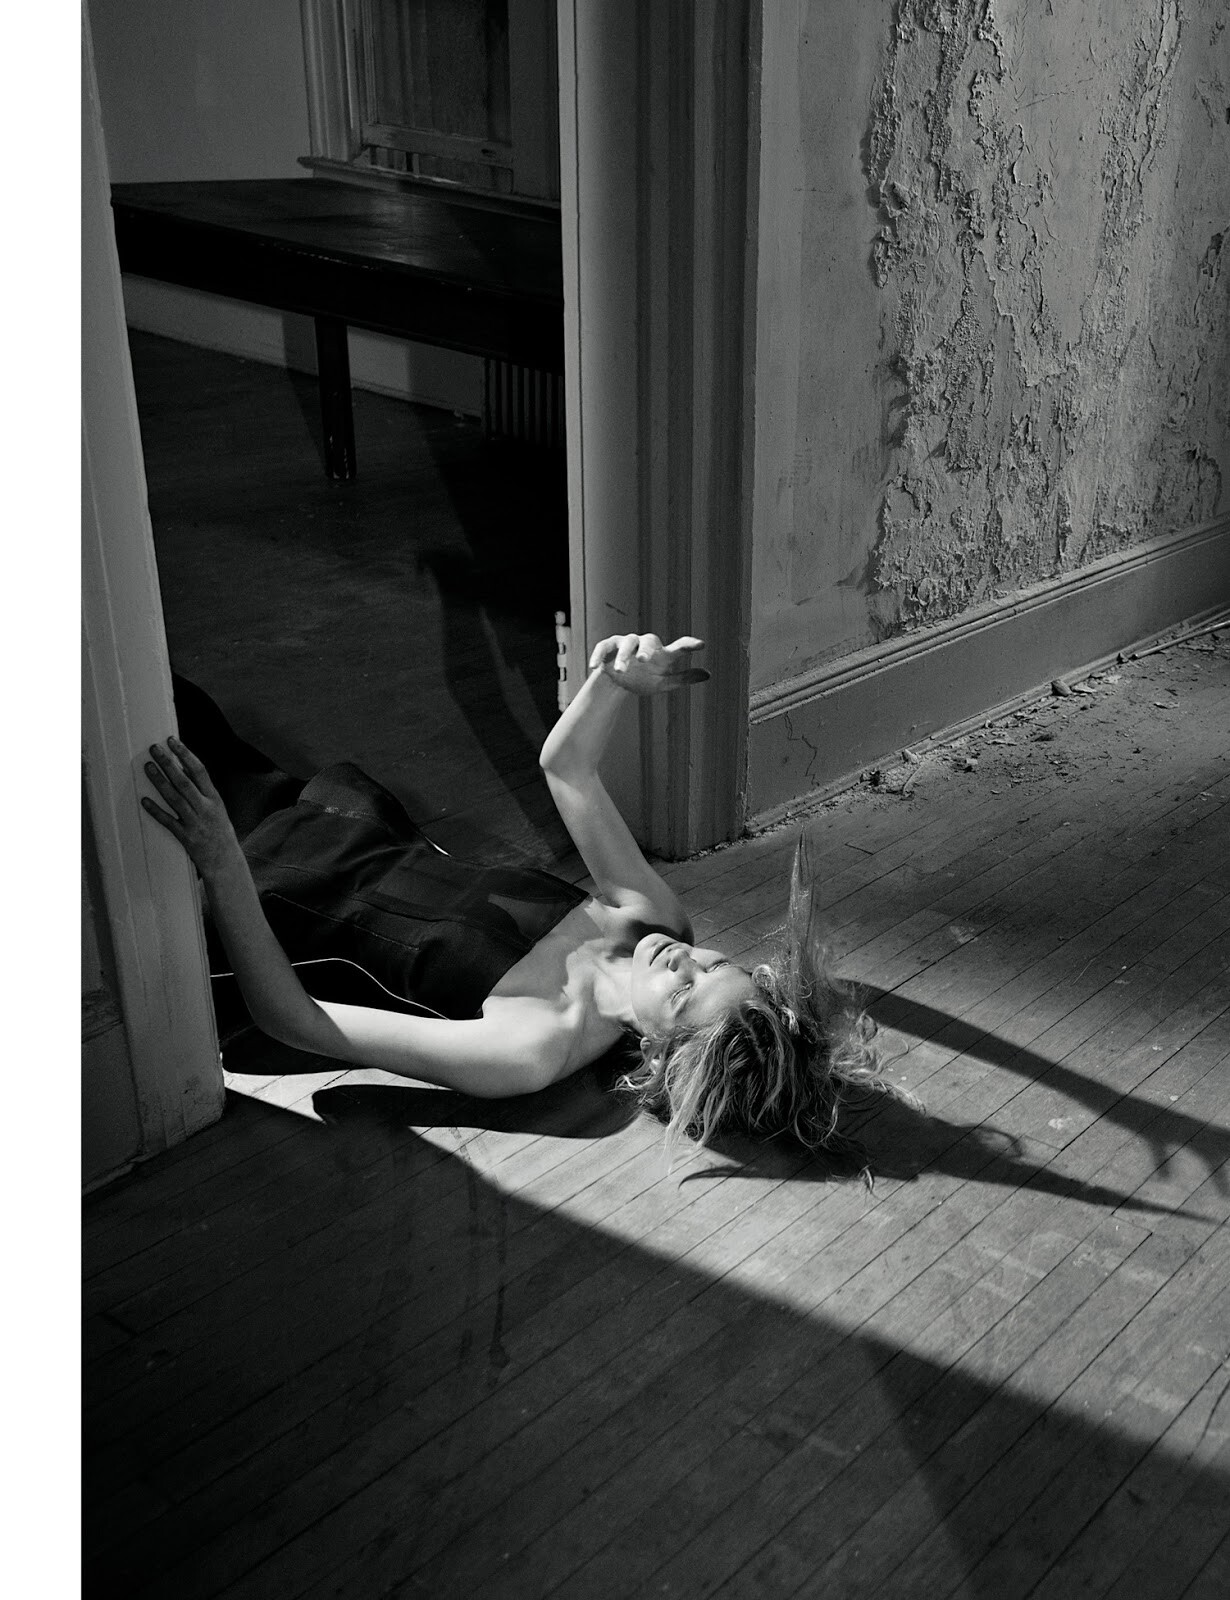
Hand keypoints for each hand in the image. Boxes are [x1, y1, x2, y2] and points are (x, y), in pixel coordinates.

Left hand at [141, 737, 241, 879]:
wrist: (225, 860)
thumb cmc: (219, 831)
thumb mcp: (217, 807)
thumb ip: (202, 789)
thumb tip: (185, 767)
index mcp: (214, 798)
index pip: (200, 771)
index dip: (185, 754)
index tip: (173, 740)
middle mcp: (205, 808)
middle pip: (184, 781)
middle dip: (168, 763)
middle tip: (154, 748)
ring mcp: (195, 823)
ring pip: (175, 798)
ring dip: (160, 781)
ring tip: (148, 767)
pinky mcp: (186, 837)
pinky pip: (168, 822)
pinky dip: (156, 811)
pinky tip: (144, 800)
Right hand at [588, 633, 709, 695]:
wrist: (618, 683)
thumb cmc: (644, 679)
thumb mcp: (664, 682)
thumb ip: (684, 678)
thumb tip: (708, 674)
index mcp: (661, 654)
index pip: (678, 647)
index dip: (689, 645)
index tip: (701, 645)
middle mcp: (644, 644)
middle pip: (647, 641)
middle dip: (645, 649)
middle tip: (643, 660)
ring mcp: (626, 643)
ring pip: (625, 644)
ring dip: (622, 657)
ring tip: (619, 671)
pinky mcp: (608, 646)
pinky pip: (603, 648)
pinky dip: (599, 656)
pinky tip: (595, 667)